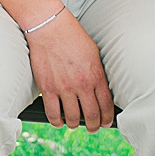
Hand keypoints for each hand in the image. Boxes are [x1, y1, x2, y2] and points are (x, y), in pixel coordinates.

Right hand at [24, 8, 115, 130]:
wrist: (49, 27)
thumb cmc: (72, 36)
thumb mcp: (94, 53)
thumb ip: (98, 73)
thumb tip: (100, 89)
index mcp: (96, 76)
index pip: (106, 106)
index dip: (107, 118)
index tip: (105, 122)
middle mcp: (81, 85)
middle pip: (91, 116)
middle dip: (93, 126)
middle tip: (92, 127)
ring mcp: (63, 88)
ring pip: (72, 118)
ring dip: (74, 124)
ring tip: (74, 123)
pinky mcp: (47, 88)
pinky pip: (52, 113)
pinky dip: (56, 121)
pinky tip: (58, 120)